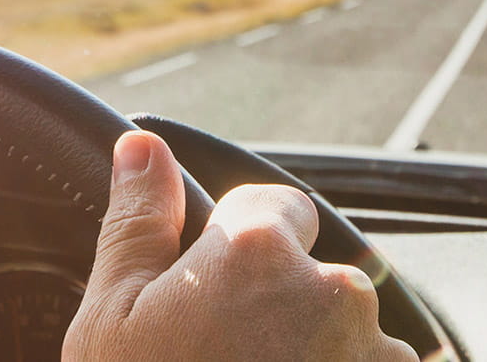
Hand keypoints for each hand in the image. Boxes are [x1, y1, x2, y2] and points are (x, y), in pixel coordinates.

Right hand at [65, 130, 416, 360]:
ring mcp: (375, 361)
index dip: (236, 247)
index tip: (211, 296)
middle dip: (280, 307)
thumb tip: (142, 147)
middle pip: (315, 272)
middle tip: (225, 361)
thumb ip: (137, 221)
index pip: (273, 206)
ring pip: (348, 334)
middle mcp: (335, 295)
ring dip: (316, 358)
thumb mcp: (112, 319)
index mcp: (260, 252)